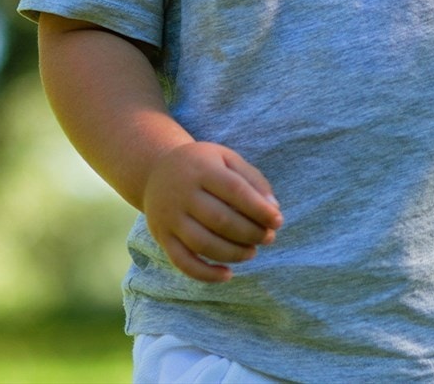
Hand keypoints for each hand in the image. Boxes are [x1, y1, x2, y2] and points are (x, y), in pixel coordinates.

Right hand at [142, 141, 283, 282]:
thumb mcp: (227, 159)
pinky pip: (182, 262)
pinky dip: (205, 274)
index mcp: (202, 170)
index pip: (235, 190)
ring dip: (233, 253)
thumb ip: (253, 180)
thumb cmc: (203, 165)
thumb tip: (273, 210)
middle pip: (220, 220)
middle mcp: (182, 194)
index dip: (259, 209)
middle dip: (250, 233)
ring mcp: (169, 218)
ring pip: (203, 243)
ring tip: (252, 252)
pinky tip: (228, 275)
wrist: (155, 170)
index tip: (278, 220)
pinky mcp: (162, 237)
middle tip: (268, 238)